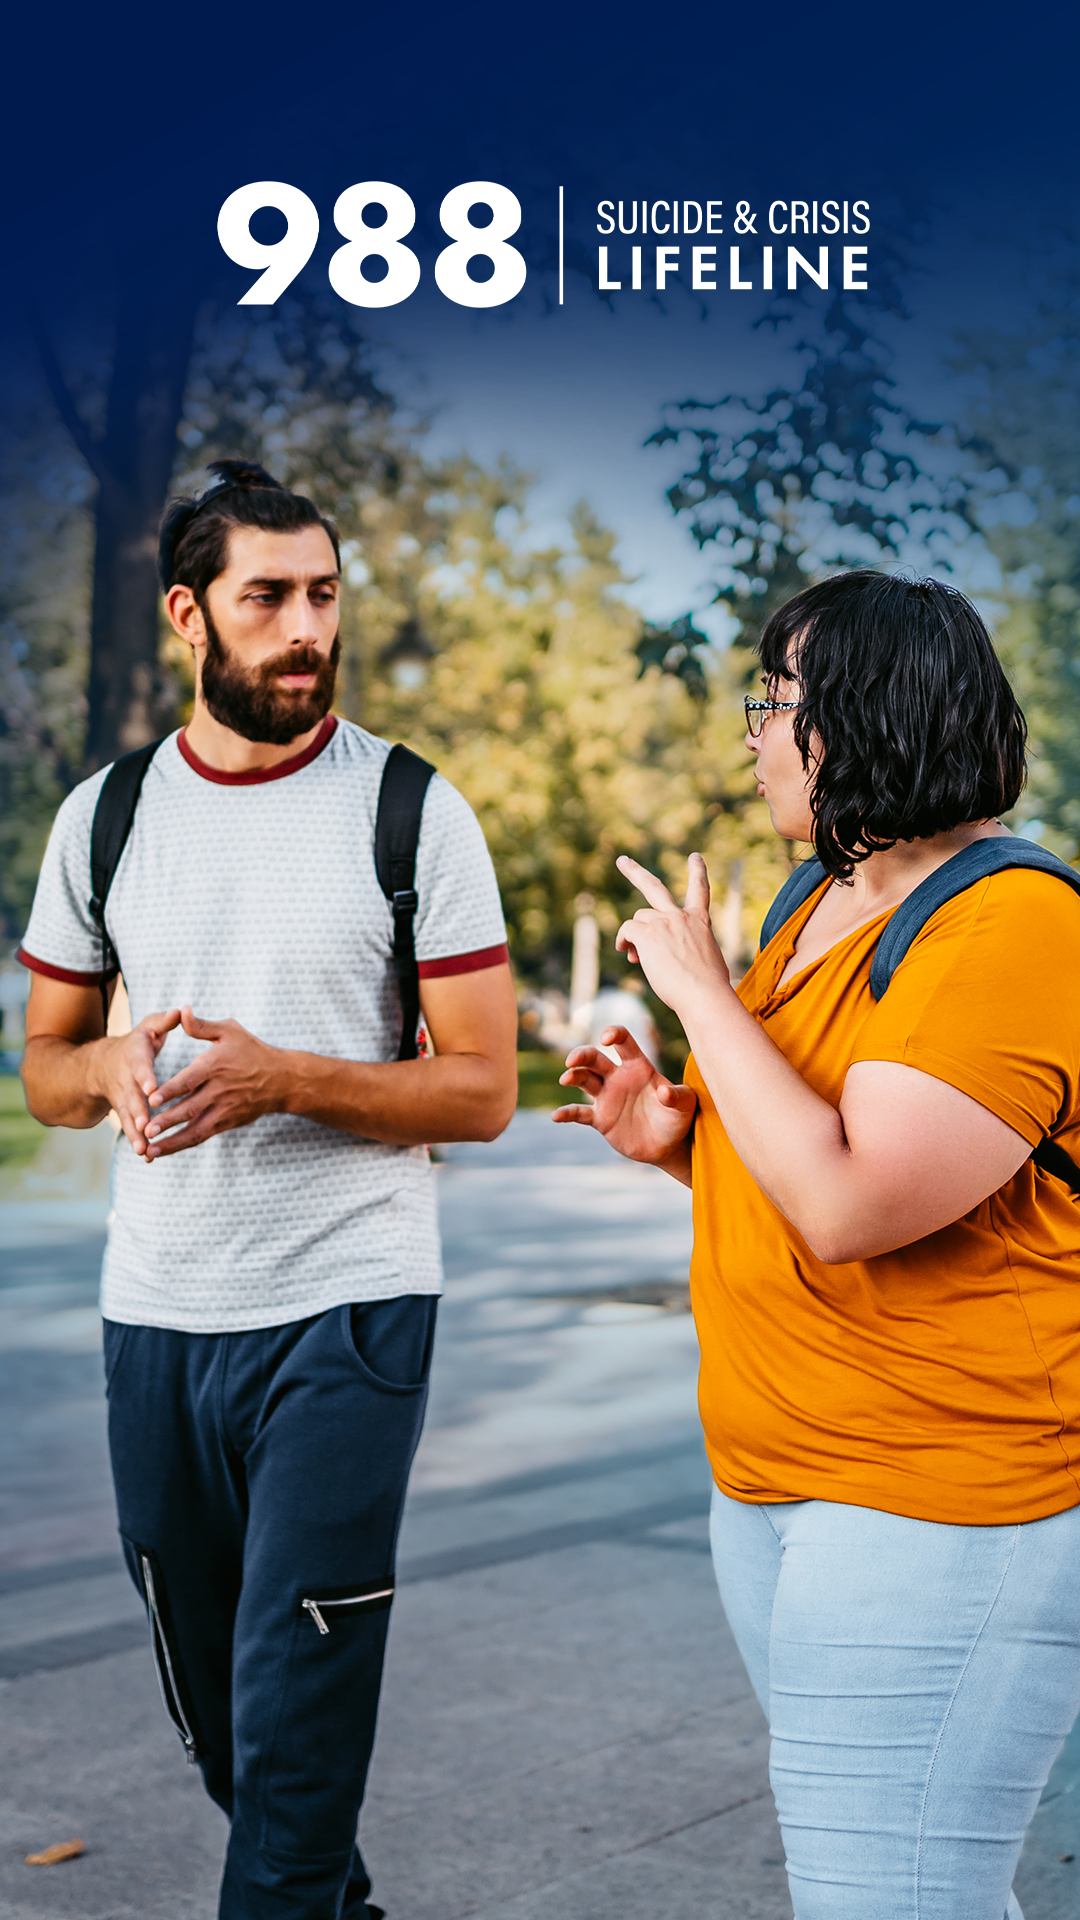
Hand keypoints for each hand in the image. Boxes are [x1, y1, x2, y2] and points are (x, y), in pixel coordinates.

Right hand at [99, 1008, 181, 1155]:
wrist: (102, 1064)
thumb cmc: (137, 1043)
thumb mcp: (148, 1028)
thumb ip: (164, 1022)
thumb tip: (181, 1010)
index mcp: (134, 1056)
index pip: (139, 1066)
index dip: (145, 1076)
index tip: (152, 1088)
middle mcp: (125, 1078)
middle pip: (131, 1096)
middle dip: (138, 1111)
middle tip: (146, 1125)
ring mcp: (123, 1098)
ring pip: (128, 1116)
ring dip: (135, 1133)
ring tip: (144, 1149)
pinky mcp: (125, 1112)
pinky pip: (130, 1128)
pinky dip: (137, 1141)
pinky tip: (147, 1156)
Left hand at [143, 1007, 284, 1157]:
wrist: (282, 1080)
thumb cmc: (252, 1051)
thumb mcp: (230, 1031)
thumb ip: (202, 1026)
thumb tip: (181, 1011)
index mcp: (215, 1066)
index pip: (190, 1080)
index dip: (170, 1091)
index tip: (151, 1100)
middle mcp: (219, 1091)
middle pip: (190, 1109)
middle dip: (168, 1121)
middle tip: (146, 1130)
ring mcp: (224, 1110)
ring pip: (195, 1129)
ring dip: (172, 1141)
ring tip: (150, 1150)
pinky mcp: (227, 1123)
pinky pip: (202, 1136)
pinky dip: (182, 1144)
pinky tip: (164, 1150)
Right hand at [552, 1025, 696, 1165]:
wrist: (668, 1146)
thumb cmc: (678, 1119)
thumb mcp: (686, 1106)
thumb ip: (678, 1096)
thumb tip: (663, 1091)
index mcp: (638, 1067)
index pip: (623, 1042)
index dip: (613, 1034)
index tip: (606, 1038)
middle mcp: (618, 1078)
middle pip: (595, 1058)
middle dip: (582, 1055)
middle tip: (573, 1061)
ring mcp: (607, 1097)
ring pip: (584, 1079)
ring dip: (573, 1076)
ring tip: (566, 1079)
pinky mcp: (600, 1118)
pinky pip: (580, 1113)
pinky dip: (567, 1114)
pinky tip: (556, 1116)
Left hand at [615, 853, 729, 1014]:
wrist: (705, 995)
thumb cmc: (710, 988)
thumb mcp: (708, 961)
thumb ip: (688, 951)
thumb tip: (664, 958)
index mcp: (700, 922)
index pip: (700, 891)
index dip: (697, 872)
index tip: (695, 857)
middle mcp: (682, 917)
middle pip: (654, 886)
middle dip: (635, 872)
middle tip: (622, 860)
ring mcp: (664, 923)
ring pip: (638, 920)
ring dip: (634, 936)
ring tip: (635, 955)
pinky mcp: (648, 934)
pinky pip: (627, 930)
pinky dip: (624, 941)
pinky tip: (627, 952)